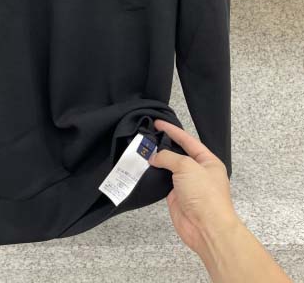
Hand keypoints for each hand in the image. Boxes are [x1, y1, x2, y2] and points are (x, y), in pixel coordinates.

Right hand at [149, 119, 237, 255]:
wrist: (206, 228)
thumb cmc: (205, 195)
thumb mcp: (187, 167)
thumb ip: (168, 157)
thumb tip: (154, 157)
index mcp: (207, 161)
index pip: (188, 140)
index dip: (173, 130)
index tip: (158, 122)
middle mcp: (198, 171)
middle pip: (178, 153)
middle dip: (164, 145)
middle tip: (147, 135)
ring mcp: (186, 184)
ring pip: (169, 168)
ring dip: (157, 161)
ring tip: (142, 150)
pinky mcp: (176, 197)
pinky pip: (163, 182)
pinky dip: (154, 176)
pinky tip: (143, 168)